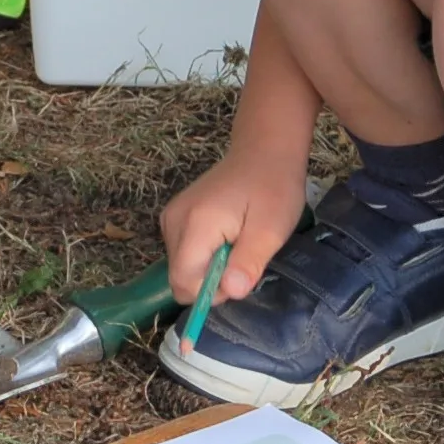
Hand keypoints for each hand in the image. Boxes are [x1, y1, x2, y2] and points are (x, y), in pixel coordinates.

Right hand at [159, 154, 308, 305]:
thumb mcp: (271, 230)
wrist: (264, 152)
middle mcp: (173, 221)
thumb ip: (249, 262)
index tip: (239, 274)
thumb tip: (231, 292)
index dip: (212, 291)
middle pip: (179, 277)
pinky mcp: (174, 216)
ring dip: (208, 268)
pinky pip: (183, 254)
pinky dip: (203, 256)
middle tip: (242, 256)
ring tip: (237, 243)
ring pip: (180, 268)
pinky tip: (226, 237)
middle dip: (211, 280)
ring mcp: (170, 217)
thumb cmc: (273, 189)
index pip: (183, 283)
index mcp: (195, 225)